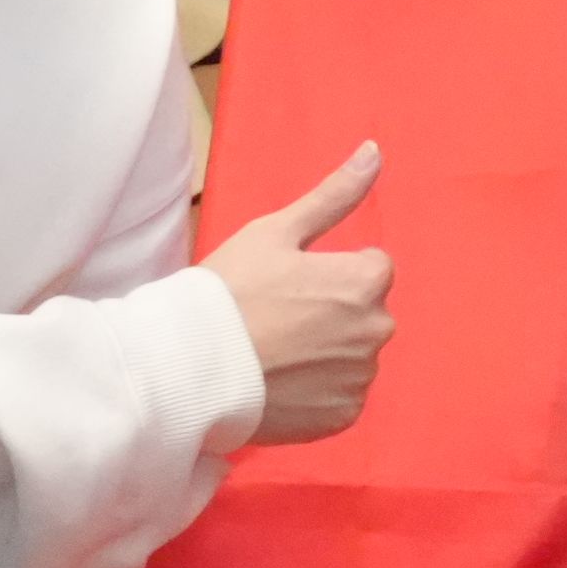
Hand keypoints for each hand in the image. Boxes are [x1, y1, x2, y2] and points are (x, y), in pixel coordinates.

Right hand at [209, 141, 391, 444]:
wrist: (189, 367)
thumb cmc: (229, 290)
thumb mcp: (277, 232)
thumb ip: (335, 195)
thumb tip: (375, 150)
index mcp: (366, 280)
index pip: (370, 268)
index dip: (327, 272)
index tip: (288, 283)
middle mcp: (377, 330)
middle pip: (364, 313)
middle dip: (332, 313)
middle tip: (276, 319)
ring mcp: (360, 378)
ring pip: (352, 356)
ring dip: (325, 353)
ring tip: (272, 352)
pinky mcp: (342, 417)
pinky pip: (340, 396)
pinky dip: (316, 391)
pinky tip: (279, 383)